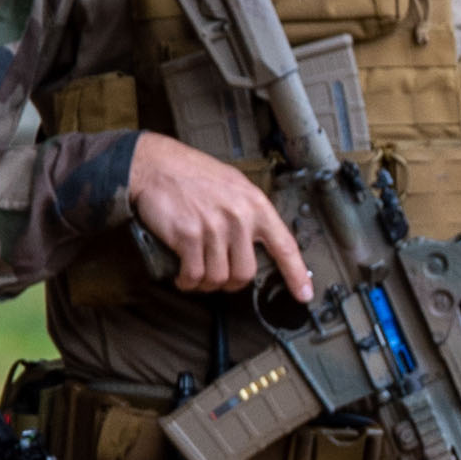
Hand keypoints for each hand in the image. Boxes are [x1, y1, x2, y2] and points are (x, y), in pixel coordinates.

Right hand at [128, 132, 314, 302]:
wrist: (157, 165)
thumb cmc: (193, 175)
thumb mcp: (234, 185)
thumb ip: (249, 212)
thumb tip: (260, 241)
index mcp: (255, 205)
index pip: (285, 246)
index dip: (296, 275)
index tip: (304, 294)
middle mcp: (239, 217)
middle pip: (246, 274)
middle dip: (231, 282)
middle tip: (218, 275)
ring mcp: (214, 227)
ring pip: (219, 278)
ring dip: (206, 283)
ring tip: (197, 273)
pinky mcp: (189, 236)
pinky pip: (194, 275)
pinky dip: (187, 282)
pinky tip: (183, 276)